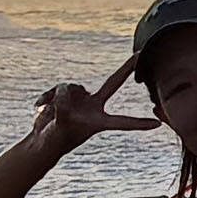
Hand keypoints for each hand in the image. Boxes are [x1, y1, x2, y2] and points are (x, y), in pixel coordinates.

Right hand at [23, 79, 155, 159]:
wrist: (41, 142)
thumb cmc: (53, 141)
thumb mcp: (58, 125)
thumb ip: (62, 107)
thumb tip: (64, 91)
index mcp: (97, 122)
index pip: (122, 121)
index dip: (138, 123)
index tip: (157, 124)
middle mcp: (93, 107)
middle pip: (113, 83)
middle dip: (126, 69)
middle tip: (141, 55)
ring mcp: (81, 99)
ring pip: (71, 86)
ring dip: (56, 97)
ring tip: (47, 112)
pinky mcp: (66, 95)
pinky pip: (58, 88)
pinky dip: (46, 97)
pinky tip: (39, 107)